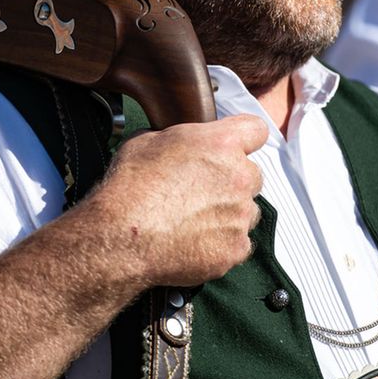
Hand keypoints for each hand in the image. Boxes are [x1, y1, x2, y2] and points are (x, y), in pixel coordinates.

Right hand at [89, 114, 269, 287]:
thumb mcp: (146, 140)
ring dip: (229, 213)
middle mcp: (239, 177)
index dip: (244, 138)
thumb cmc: (130, 186)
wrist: (121, 237)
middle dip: (233, 181)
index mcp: (221, 143)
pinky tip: (195, 243)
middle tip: (202, 191)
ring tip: (195, 221)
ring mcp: (240, 215)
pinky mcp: (236, 248)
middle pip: (252, 175)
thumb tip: (179, 143)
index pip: (256, 130)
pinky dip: (222, 244)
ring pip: (247, 211)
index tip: (232, 148)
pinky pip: (239, 243)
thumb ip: (178, 138)